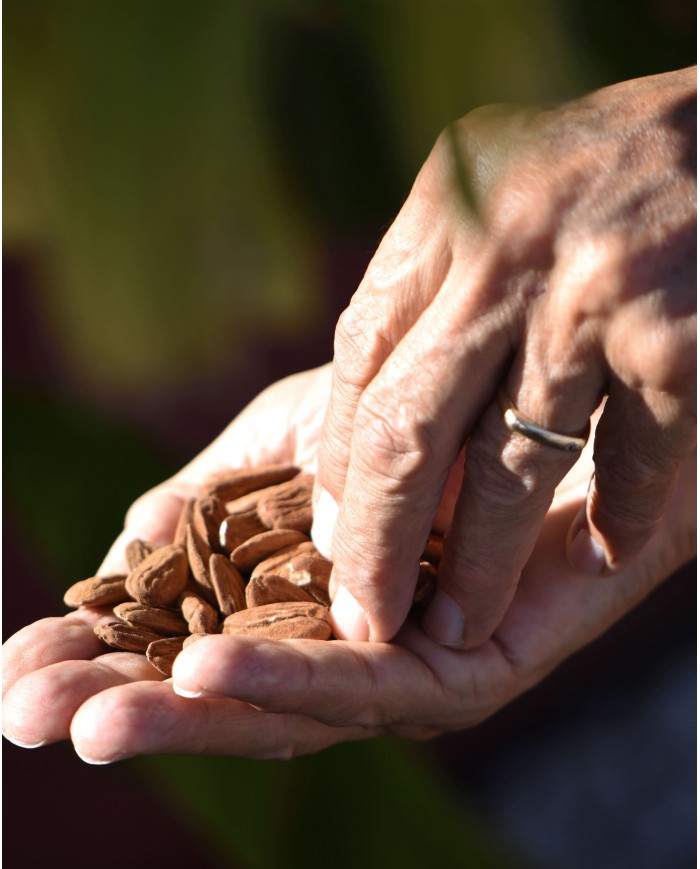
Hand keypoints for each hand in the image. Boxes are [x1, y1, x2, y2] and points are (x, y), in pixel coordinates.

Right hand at [3, 363, 693, 761]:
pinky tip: (203, 667)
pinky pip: (372, 683)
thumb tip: (131, 539)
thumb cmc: (446, 419)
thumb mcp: (314, 436)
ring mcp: (404, 669)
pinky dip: (286, 679)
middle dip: (120, 697)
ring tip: (90, 714)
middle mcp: (344, 642)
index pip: (187, 632)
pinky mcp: (468, 673)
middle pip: (222, 688)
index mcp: (299, 593)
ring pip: (285, 708)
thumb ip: (227, 489)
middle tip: (23, 709)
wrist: (569, 400)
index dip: (104, 646)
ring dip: (183, 713)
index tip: (16, 658)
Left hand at [310, 66, 696, 646]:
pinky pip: (629, 463)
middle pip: (404, 428)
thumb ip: (432, 297)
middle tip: (359, 615)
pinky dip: (616, 519)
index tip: (332, 531)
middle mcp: (508, 246)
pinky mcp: (679, 340)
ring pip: (505, 468)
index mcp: (449, 204)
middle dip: (377, 541)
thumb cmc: (608, 175)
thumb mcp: (497, 201)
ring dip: (478, 566)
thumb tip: (353, 434)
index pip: (358, 360)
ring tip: (454, 629)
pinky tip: (598, 557)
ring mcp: (595, 293)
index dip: (337, 462)